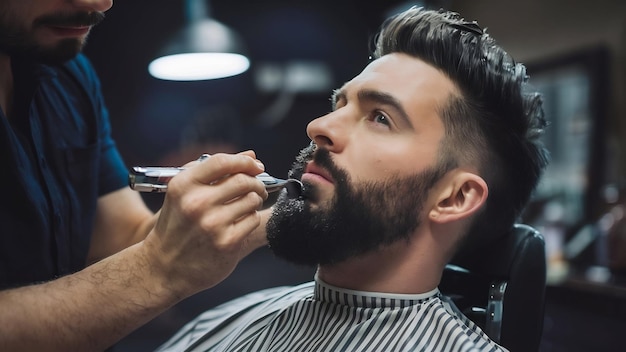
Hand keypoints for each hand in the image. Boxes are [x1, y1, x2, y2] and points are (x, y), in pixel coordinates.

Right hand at [142, 151, 267, 297]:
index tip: (255, 166)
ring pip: (252, 199)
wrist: (163, 268)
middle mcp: (196, 203)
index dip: (244, 161)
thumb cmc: (176, 227)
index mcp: (183, 185)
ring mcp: (212, 224)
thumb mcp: (184, 194)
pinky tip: (239, 224)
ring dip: (254, 201)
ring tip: (246, 206)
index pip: (222, 162)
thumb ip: (214, 171)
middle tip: (258, 188)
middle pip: (243, 180)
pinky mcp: (227, 243)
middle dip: (256, 182)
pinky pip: (253, 220)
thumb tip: (251, 156)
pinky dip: (251, 219)